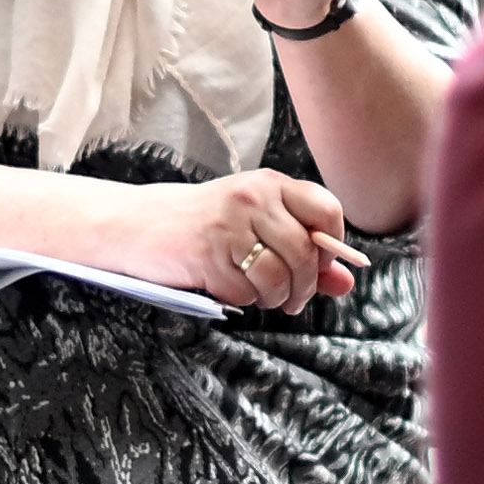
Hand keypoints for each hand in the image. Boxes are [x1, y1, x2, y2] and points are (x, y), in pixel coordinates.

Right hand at [132, 170, 360, 315]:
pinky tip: (230, 288)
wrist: (137, 224)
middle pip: (305, 252)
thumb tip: (346, 283)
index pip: (327, 210)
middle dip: (305, 286)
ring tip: (264, 297)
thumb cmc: (204, 225)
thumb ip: (304, 252)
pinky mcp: (208, 254)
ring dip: (276, 298)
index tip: (318, 264)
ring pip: (279, 277)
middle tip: (292, 298)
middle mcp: (252, 198)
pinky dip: (244, 299)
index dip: (332, 245)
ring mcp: (230, 225)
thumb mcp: (256, 224)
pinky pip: (245, 291)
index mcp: (270, 184)